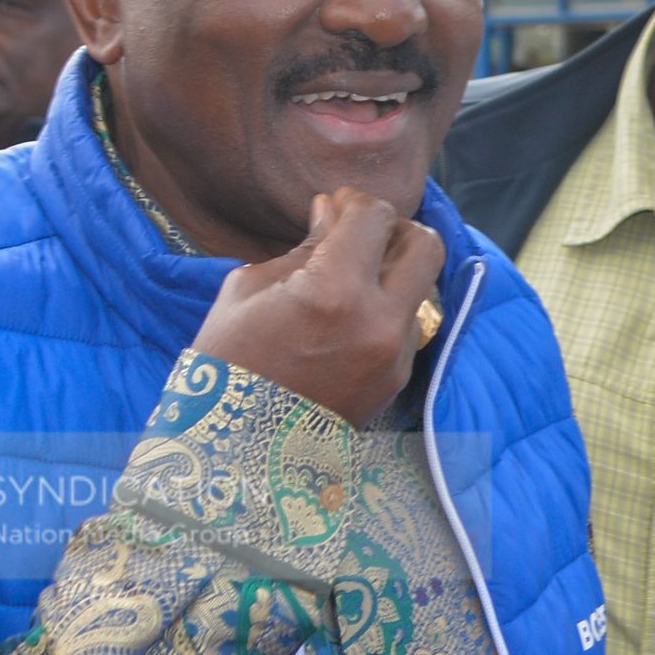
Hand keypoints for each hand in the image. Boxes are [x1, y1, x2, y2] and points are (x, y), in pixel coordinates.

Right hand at [191, 188, 443, 425]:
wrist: (236, 452)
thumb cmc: (228, 363)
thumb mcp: (249, 290)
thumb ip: (305, 247)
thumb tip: (332, 212)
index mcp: (336, 290)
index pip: (375, 216)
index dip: (354, 202)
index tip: (335, 206)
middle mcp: (380, 321)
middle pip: (426, 245)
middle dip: (394, 230)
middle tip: (359, 235)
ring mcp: (396, 354)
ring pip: (420, 287)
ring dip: (392, 273)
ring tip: (349, 279)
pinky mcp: (399, 379)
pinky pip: (408, 326)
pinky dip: (387, 311)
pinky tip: (349, 319)